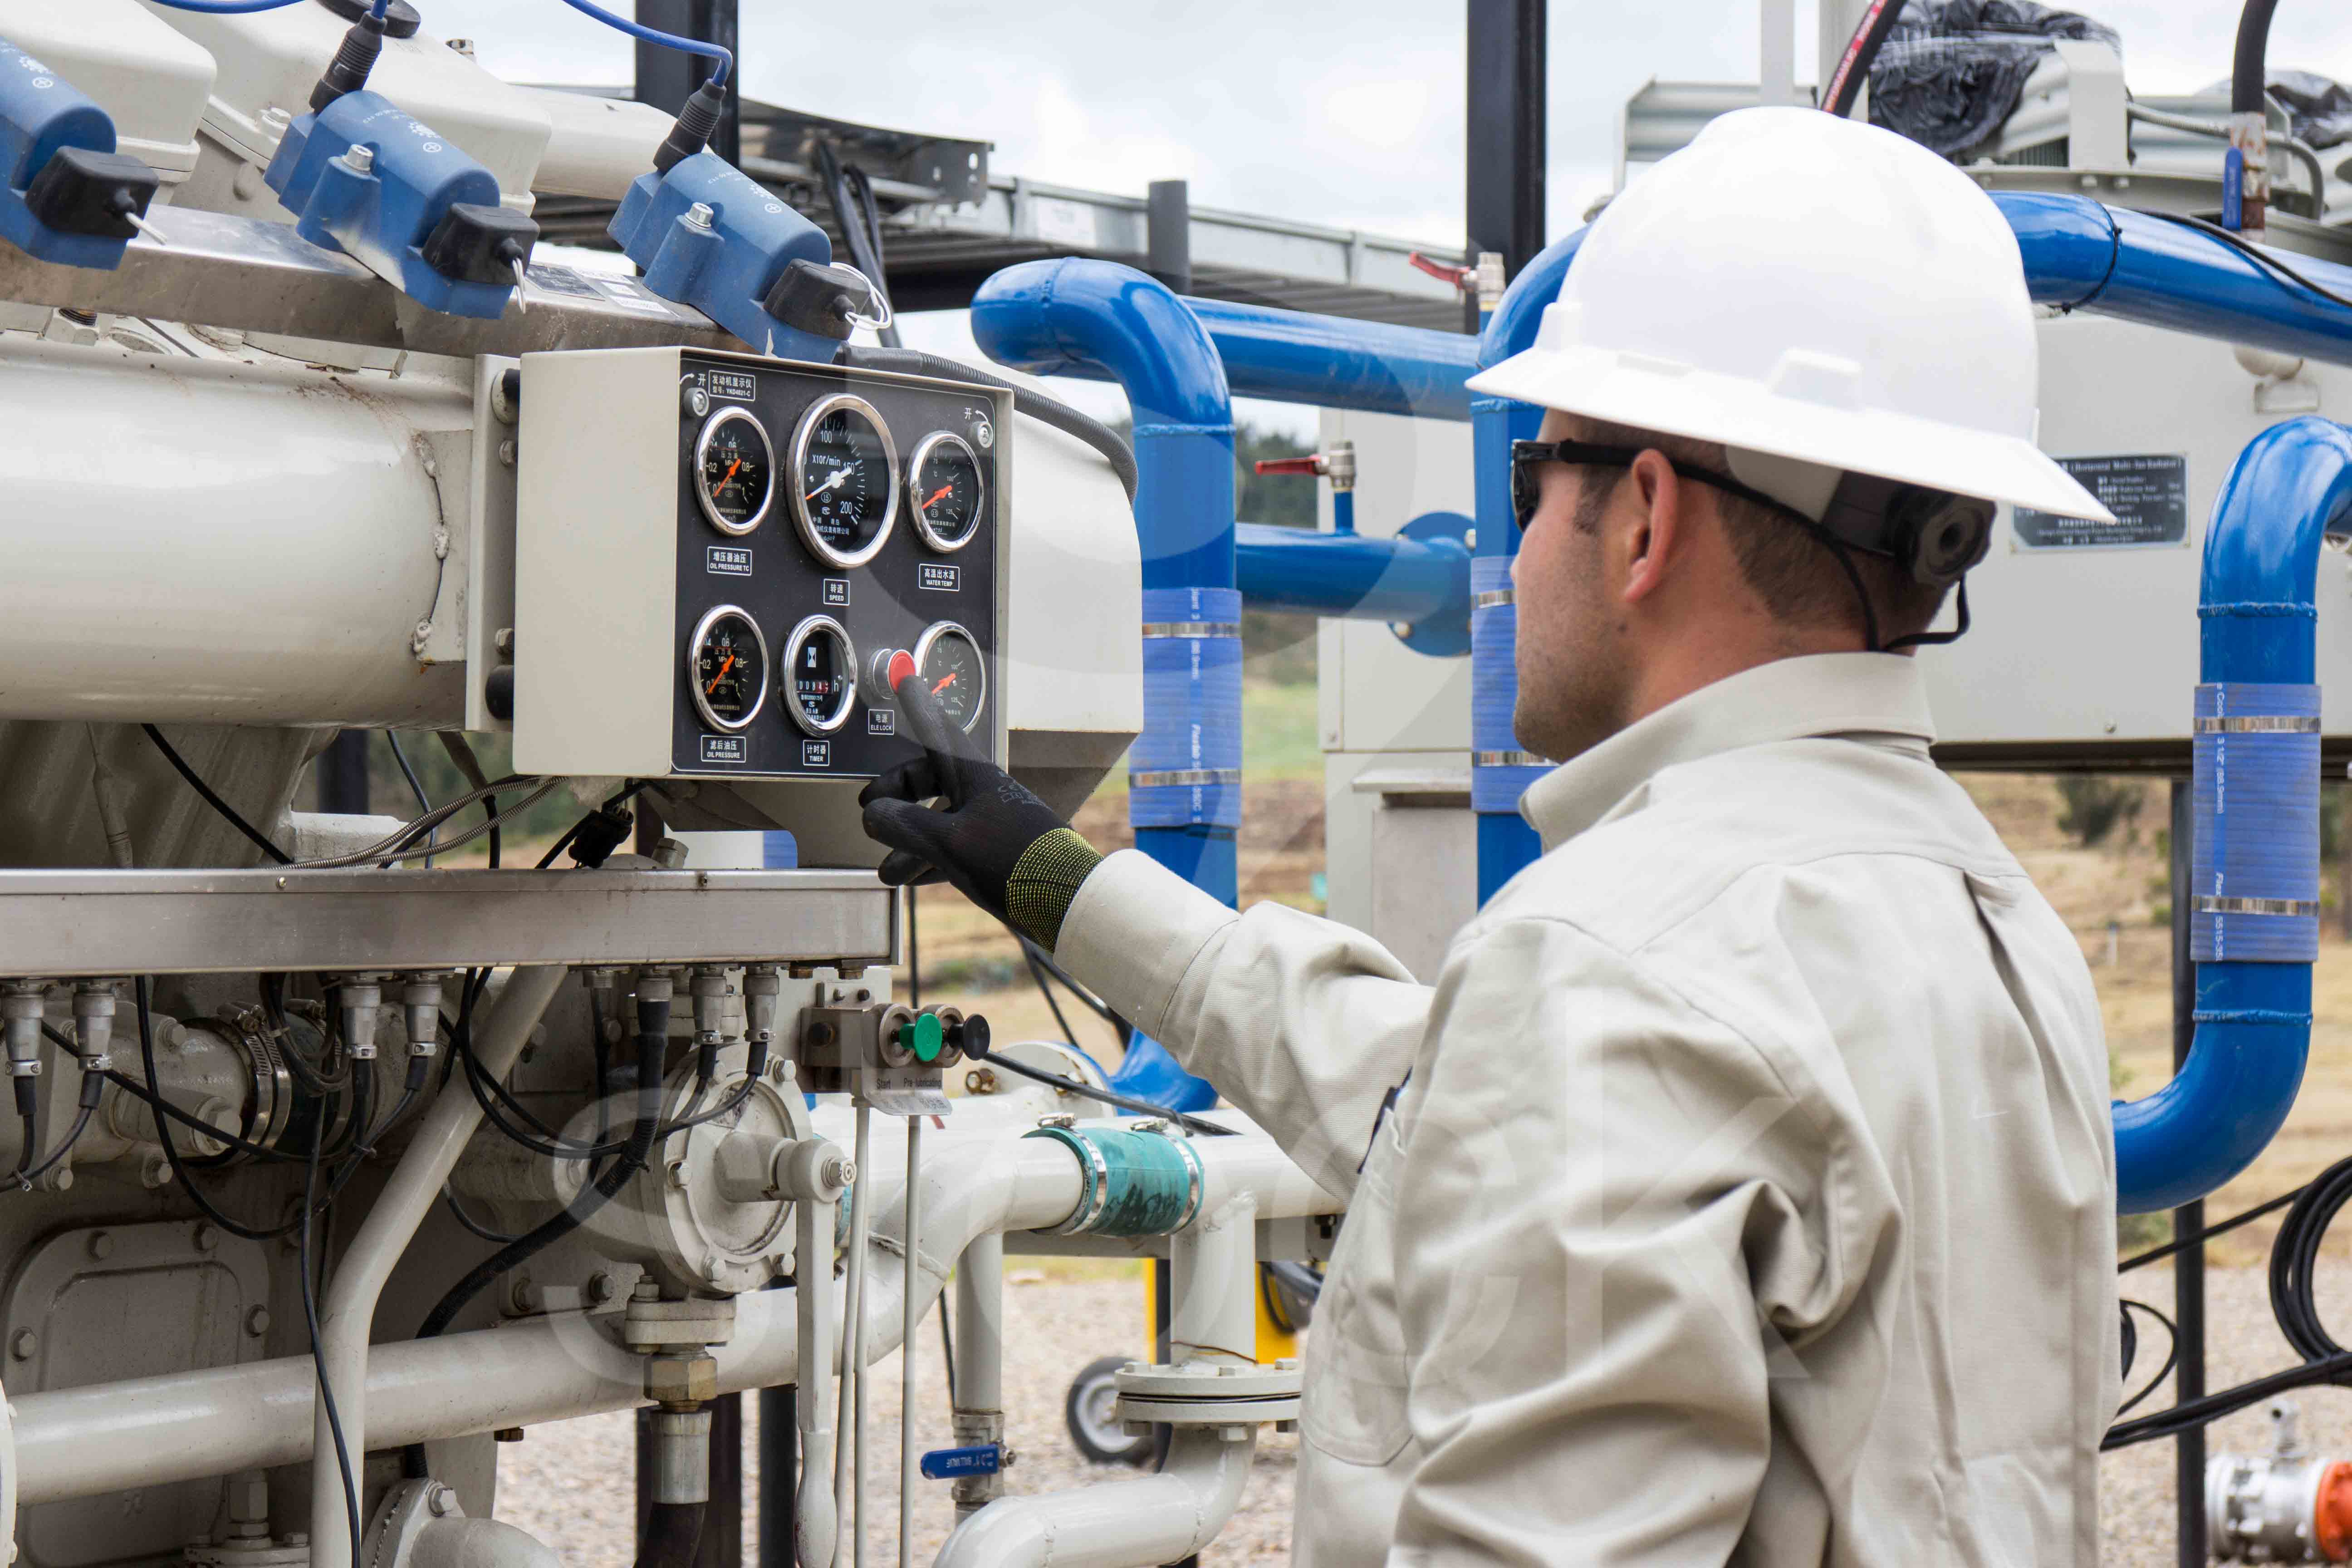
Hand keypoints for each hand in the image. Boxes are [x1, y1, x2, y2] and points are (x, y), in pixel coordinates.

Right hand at [859, 658, 1085, 934]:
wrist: (1069, 902)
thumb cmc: (1014, 863)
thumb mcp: (950, 842)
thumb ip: (906, 824)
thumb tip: (871, 814)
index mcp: (975, 776)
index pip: (936, 731)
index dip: (916, 704)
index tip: (904, 673)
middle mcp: (983, 793)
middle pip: (929, 778)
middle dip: (896, 794)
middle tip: (869, 808)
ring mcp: (991, 823)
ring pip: (938, 819)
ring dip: (907, 840)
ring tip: (885, 869)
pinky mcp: (997, 853)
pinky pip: (953, 847)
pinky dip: (927, 860)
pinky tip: (909, 880)